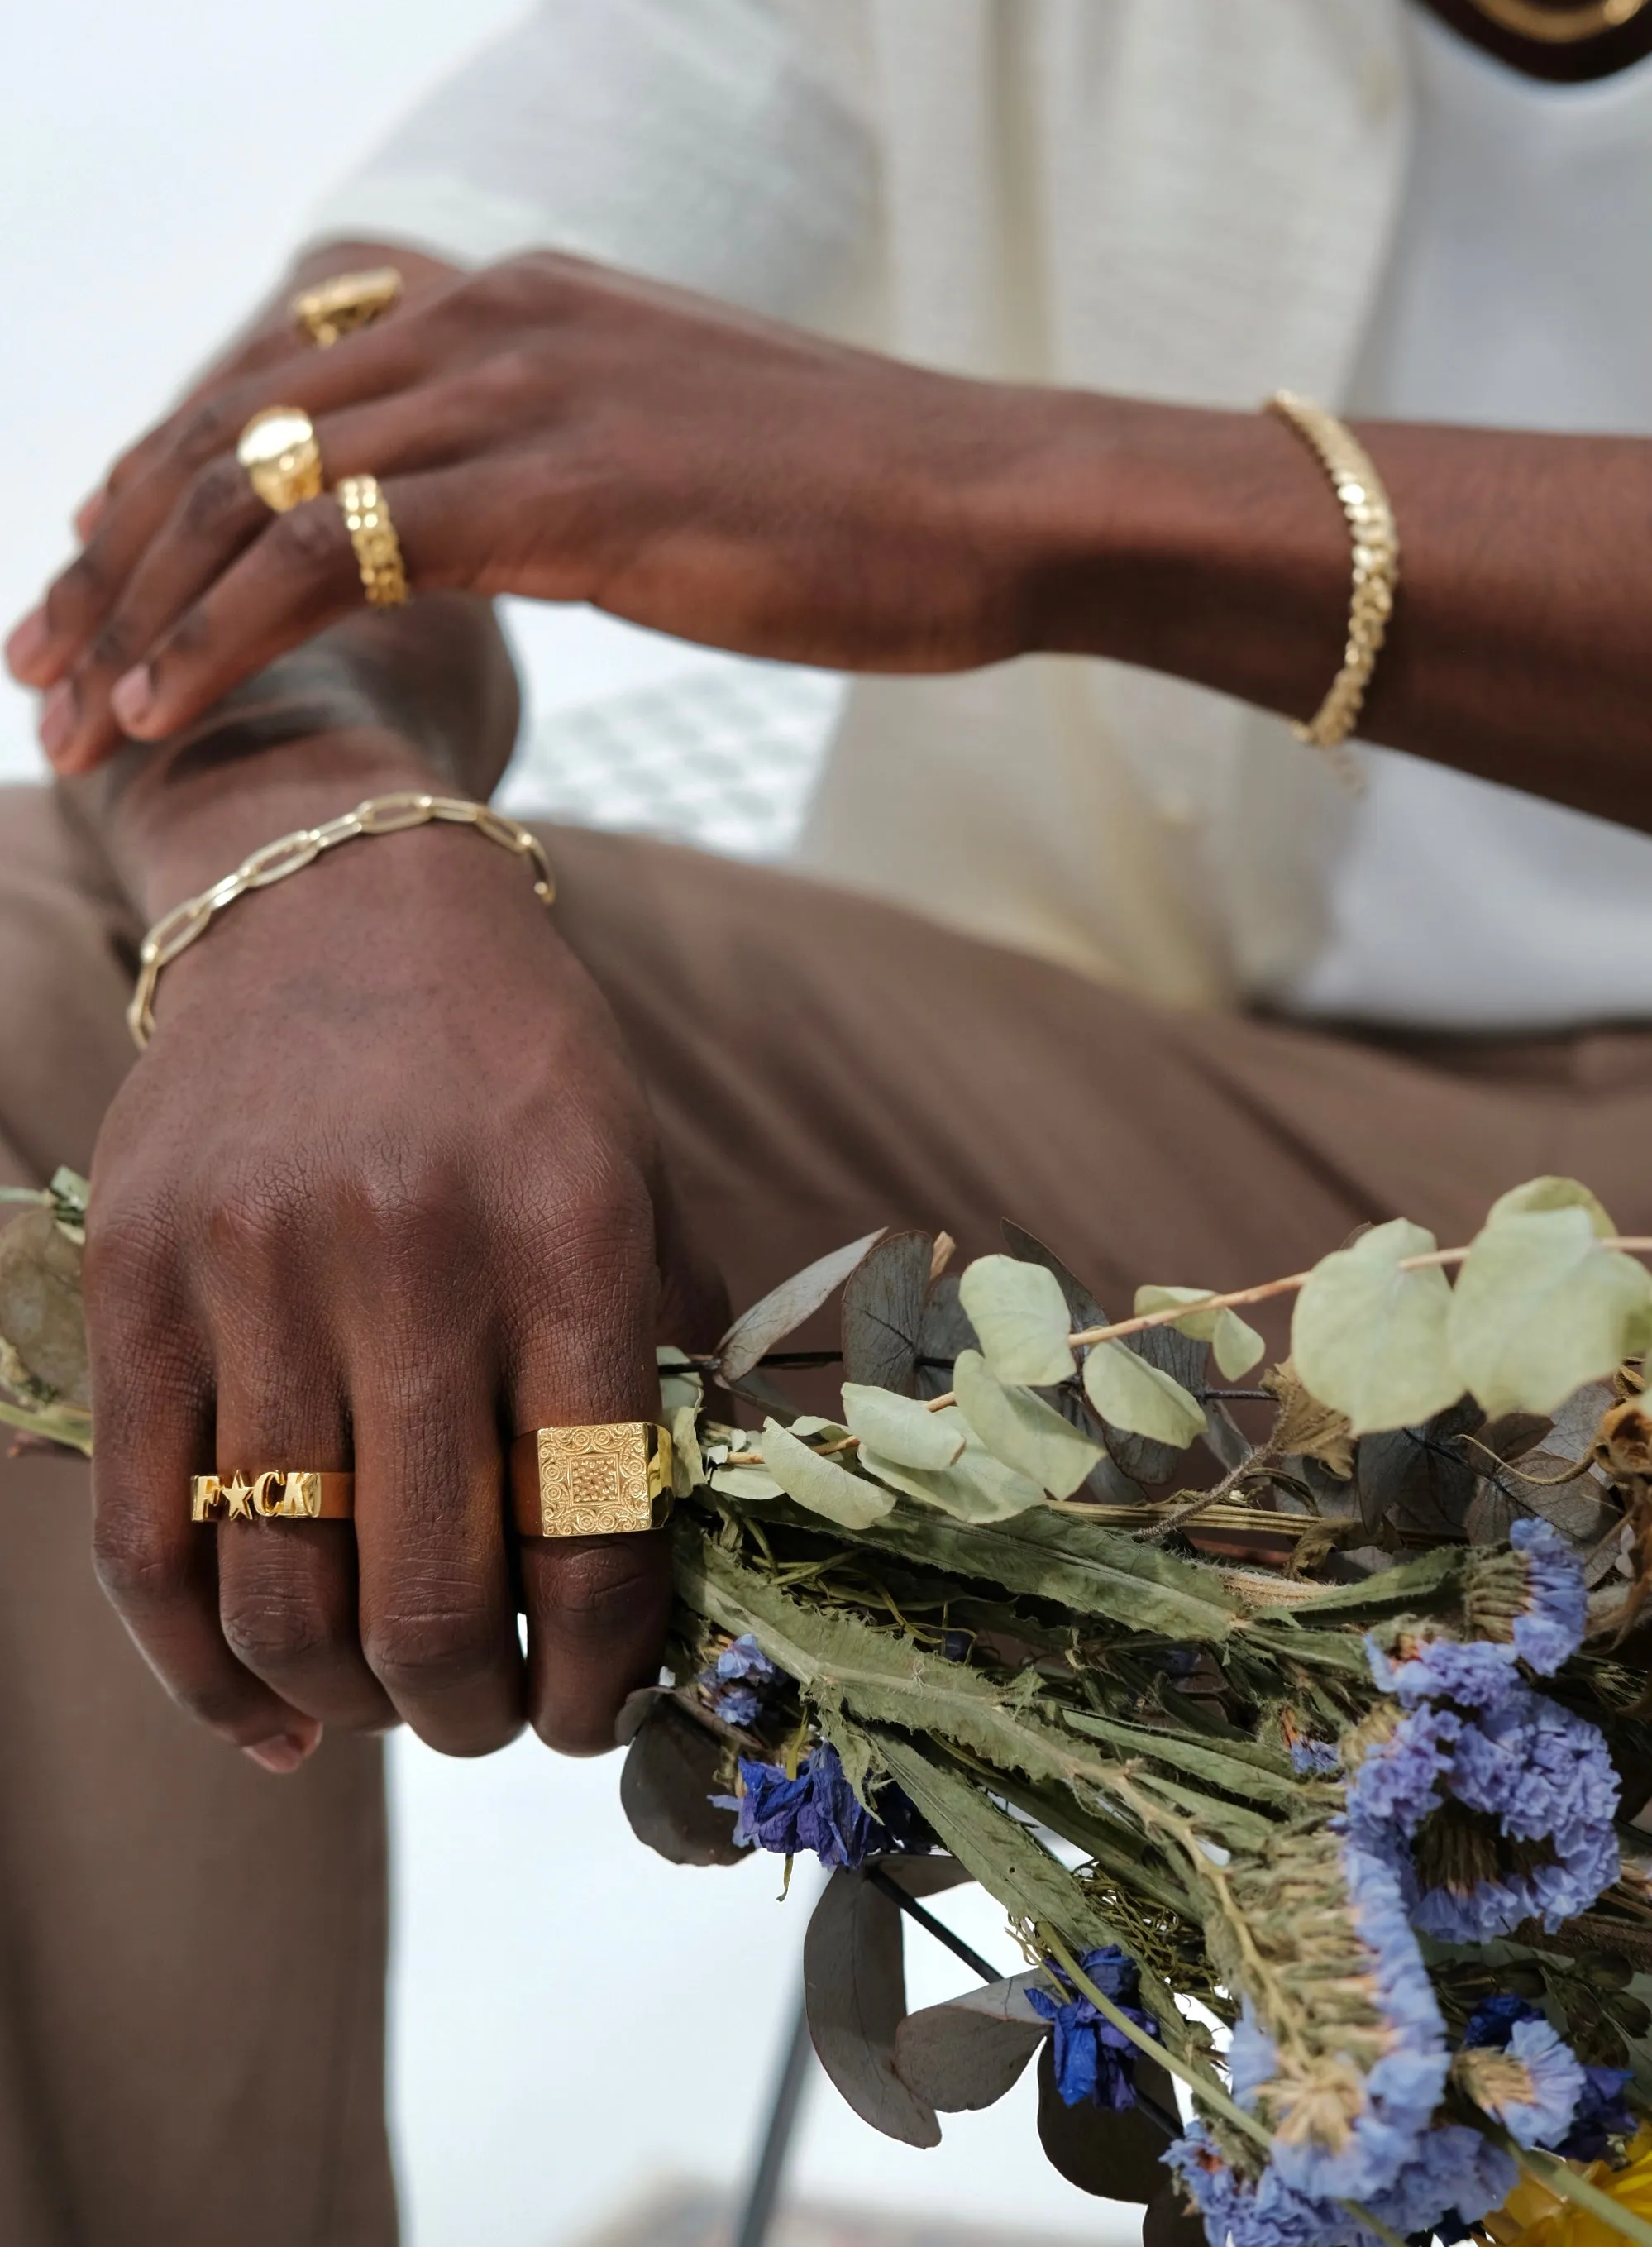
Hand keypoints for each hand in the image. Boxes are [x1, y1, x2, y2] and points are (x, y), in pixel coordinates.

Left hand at [7, 251, 1060, 765]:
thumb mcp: (669, 457)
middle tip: (35, 660)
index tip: (100, 589)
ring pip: (252, 482)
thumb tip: (476, 528)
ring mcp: (523, 388)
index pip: (272, 377)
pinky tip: (166, 708)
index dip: (159, 485)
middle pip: (227, 421)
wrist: (997, 506)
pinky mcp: (560, 484)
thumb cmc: (858, 511)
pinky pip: (331, 549)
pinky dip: (225, 632)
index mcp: (510, 301)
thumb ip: (548, 460)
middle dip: (109, 550)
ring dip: (138, 603)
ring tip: (69, 713)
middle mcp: (490, 315)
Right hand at [84, 734, 723, 1764]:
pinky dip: (197, 1668)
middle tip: (497, 1717)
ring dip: (349, 1704)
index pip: (592, 1535)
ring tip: (394, 1704)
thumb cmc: (515, 1064)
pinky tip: (263, 1715)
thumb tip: (667, 1585)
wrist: (336, 905)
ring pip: (279, 1594)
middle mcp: (410, 1257)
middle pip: (429, 1597)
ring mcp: (251, 1270)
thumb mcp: (633, 1183)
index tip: (602, 1709)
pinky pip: (140, 1538)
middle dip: (476, 1712)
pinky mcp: (129, 1282)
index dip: (604, 1673)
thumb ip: (657, 1368)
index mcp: (570, 1235)